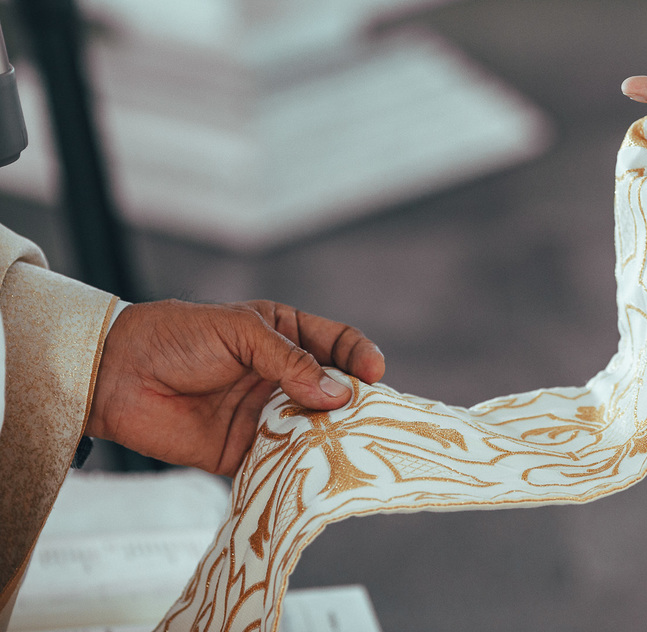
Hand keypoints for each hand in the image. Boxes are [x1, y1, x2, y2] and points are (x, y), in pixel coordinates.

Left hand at [85, 299, 385, 475]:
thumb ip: (290, 361)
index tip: (374, 373)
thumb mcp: (240, 332)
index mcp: (285, 335)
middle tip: (373, 417)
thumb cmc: (175, 337)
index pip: (338, 344)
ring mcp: (265, 413)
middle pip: (334, 390)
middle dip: (355, 403)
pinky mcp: (244, 450)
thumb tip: (339, 393)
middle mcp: (282, 376)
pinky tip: (313, 470)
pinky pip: (281, 460)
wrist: (115, 376)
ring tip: (349, 446)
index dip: (360, 356)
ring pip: (313, 427)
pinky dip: (298, 467)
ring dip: (331, 436)